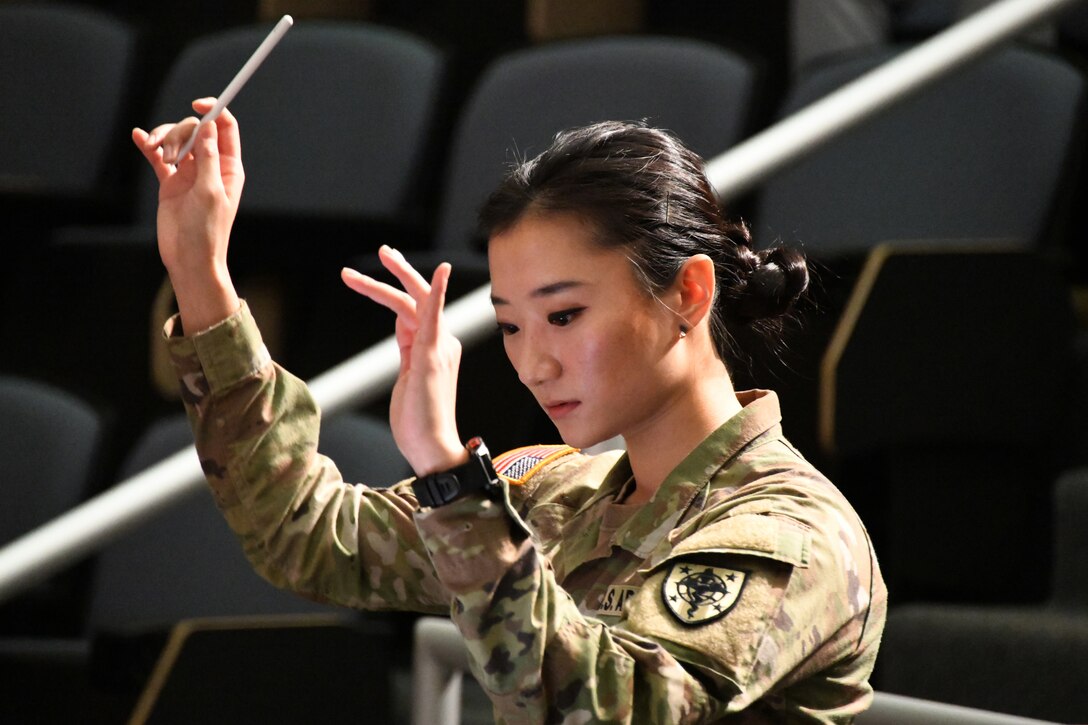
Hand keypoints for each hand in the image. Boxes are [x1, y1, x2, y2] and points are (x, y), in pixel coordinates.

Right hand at [132, 98, 241, 332]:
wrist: (189, 259)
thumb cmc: (208, 231)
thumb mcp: (210, 192)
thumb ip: (209, 158)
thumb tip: (209, 126)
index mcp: (228, 167)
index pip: (225, 128)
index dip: (214, 111)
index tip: (198, 104)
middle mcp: (210, 166)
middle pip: (195, 130)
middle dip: (180, 133)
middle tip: (172, 155)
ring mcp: (189, 172)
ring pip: (176, 140)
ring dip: (164, 141)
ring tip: (157, 155)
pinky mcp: (170, 181)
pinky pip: (158, 156)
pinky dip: (149, 145)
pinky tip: (139, 137)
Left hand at [341, 247, 465, 475]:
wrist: (433, 449)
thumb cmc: (419, 423)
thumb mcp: (408, 381)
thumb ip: (408, 356)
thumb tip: (403, 338)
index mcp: (432, 348)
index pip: (413, 310)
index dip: (394, 290)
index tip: (375, 275)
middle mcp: (441, 342)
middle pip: (419, 296)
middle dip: (400, 270)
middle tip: (382, 250)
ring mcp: (439, 347)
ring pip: (415, 300)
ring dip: (394, 277)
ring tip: (369, 263)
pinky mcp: (431, 356)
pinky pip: (435, 316)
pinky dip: (438, 291)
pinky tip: (440, 272)